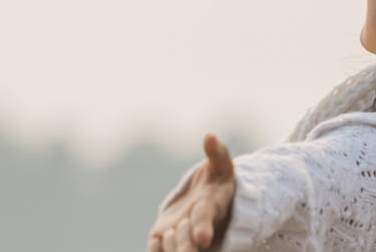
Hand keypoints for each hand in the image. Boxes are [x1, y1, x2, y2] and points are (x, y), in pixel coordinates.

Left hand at [148, 134, 236, 251]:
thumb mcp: (221, 166)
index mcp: (210, 208)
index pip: (206, 218)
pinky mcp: (164, 239)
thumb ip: (218, 153)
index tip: (203, 240)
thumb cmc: (217, 182)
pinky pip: (156, 249)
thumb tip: (210, 136)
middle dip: (185, 248)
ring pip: (172, 247)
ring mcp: (181, 236)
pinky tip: (154, 243)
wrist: (207, 203)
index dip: (204, 228)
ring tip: (164, 236)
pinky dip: (154, 250)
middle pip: (189, 240)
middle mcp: (196, 227)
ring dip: (168, 248)